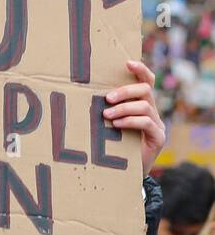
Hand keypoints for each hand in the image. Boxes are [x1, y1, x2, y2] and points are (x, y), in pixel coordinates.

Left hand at [104, 60, 165, 174]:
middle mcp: (151, 111)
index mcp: (140, 103)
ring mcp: (157, 124)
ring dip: (124, 108)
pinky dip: (130, 121)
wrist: (123, 171)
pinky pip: (147, 123)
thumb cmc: (110, 143)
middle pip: (145, 90)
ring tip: (107, 115)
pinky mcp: (158, 138)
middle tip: (107, 98)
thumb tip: (76, 94)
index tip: (127, 62)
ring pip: (145, 106)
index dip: (140, 70)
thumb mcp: (105, 123)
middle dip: (125, 91)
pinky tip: (116, 125)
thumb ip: (102, 109)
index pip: (146, 81)